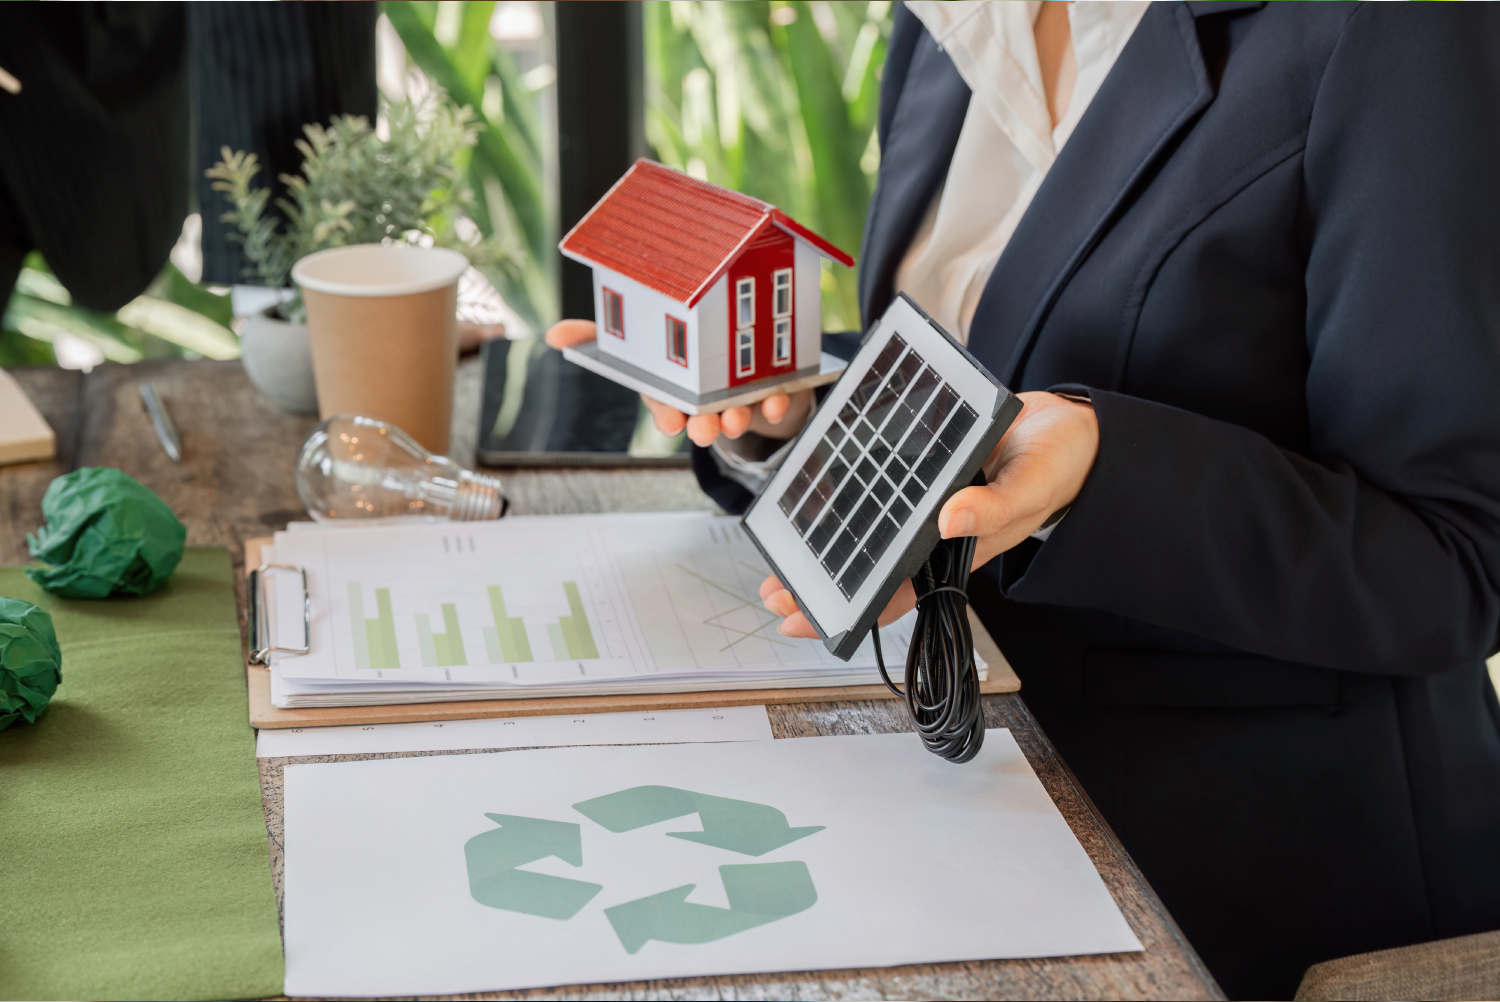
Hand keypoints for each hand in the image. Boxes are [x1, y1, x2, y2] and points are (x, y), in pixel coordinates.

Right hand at [545, 319, 813, 445]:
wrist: (740, 372)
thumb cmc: (686, 358)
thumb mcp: (641, 347)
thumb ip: (601, 338)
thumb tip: (554, 334)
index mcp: (674, 390)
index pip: (665, 406)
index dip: (667, 415)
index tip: (671, 422)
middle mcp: (705, 401)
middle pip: (702, 417)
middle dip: (704, 426)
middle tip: (706, 429)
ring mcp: (738, 401)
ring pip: (737, 415)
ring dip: (737, 419)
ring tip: (739, 417)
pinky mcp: (772, 395)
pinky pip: (776, 404)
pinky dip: (777, 405)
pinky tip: (777, 401)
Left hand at [762, 391, 1099, 637]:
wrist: (1069, 429)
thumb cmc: (1056, 467)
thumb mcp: (1030, 487)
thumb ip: (994, 507)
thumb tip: (950, 518)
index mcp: (955, 549)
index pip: (895, 592)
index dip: (849, 611)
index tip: (803, 620)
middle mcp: (933, 531)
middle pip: (868, 565)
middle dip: (820, 582)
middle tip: (772, 589)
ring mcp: (925, 501)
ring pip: (866, 527)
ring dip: (824, 537)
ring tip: (780, 548)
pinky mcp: (922, 468)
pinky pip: (878, 481)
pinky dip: (847, 486)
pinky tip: (815, 486)